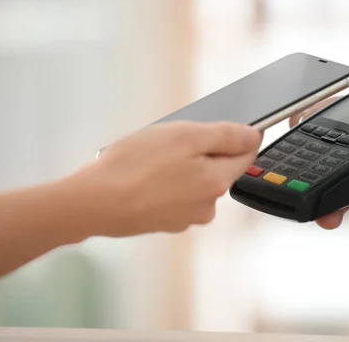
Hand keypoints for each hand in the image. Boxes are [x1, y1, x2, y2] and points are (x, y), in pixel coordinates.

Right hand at [66, 121, 261, 235]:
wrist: (94, 203)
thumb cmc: (135, 167)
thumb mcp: (185, 136)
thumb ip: (226, 135)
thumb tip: (253, 136)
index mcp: (217, 183)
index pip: (246, 155)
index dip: (239, 136)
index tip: (222, 126)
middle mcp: (206, 206)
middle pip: (217, 168)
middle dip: (200, 151)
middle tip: (170, 142)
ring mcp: (184, 217)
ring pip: (193, 181)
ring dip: (180, 167)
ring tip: (150, 160)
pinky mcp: (162, 222)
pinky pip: (173, 194)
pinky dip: (163, 182)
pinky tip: (142, 176)